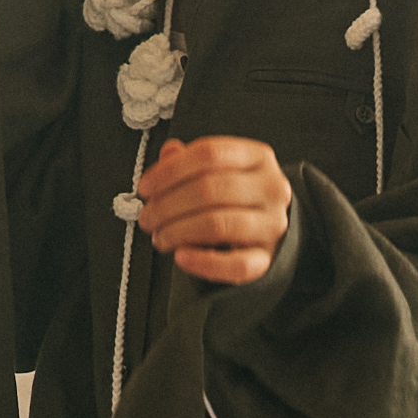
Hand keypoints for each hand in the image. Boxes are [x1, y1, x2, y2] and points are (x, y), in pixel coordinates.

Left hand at [138, 134, 291, 286]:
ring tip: (160, 237)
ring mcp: (271, 224)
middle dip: (168, 204)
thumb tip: (169, 152)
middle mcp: (270, 188)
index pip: (210, 153)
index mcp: (257, 157)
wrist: (270, 231)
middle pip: (210, 188)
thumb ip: (192, 162)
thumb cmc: (241, 199)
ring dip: (178, 231)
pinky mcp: (266, 258)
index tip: (146, 187)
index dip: (170, 170)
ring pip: (218, 224)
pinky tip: (182, 256)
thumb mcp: (220, 171)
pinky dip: (202, 262)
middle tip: (148, 217)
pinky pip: (234, 264)